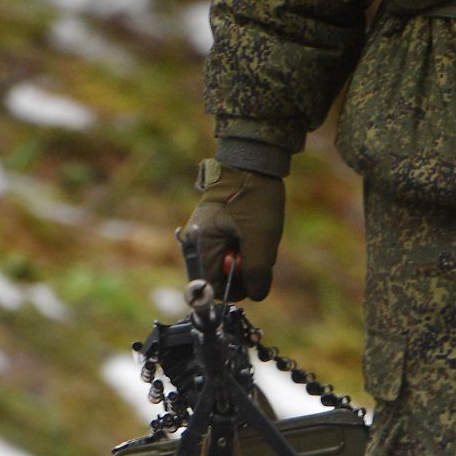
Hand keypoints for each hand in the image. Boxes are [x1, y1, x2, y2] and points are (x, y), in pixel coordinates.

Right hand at [183, 158, 284, 300]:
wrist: (250, 161)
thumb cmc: (253, 197)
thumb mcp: (261, 238)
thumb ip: (257, 272)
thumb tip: (256, 294)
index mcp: (200, 247)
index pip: (214, 289)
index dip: (238, 287)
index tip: (255, 270)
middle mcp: (195, 244)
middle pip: (220, 277)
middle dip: (243, 269)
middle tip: (256, 246)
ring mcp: (203, 235)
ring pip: (226, 264)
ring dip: (245, 256)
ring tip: (254, 233)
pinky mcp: (212, 229)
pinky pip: (228, 250)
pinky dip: (243, 246)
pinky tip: (250, 228)